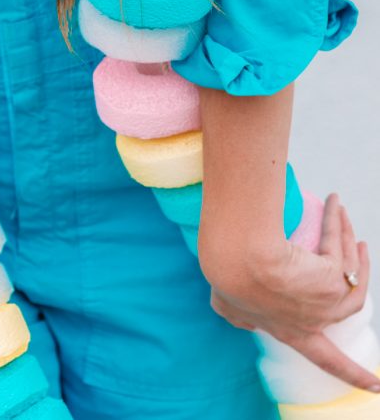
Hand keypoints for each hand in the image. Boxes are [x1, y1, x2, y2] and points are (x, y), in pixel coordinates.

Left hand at [201, 195, 378, 393]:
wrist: (239, 264)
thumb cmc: (229, 281)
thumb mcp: (227, 306)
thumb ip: (235, 315)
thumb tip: (237, 315)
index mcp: (291, 331)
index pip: (325, 359)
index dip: (351, 371)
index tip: (375, 387)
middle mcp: (315, 320)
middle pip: (348, 306)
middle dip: (359, 281)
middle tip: (362, 250)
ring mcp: (328, 300)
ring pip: (351, 271)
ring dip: (350, 244)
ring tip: (345, 220)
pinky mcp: (332, 277)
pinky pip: (339, 244)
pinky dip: (338, 223)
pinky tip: (334, 204)